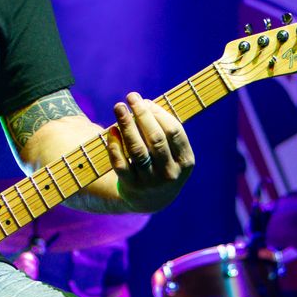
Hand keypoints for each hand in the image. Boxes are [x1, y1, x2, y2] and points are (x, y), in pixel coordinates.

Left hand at [106, 92, 193, 211]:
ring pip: (137, 150)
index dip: (158, 113)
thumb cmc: (162, 164)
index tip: (145, 101)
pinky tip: (111, 130)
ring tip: (118, 107)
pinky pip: (120, 163)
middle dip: (142, 115)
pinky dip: (114, 146)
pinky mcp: (131, 187)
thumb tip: (143, 103)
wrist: (151, 200)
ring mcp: (150, 182)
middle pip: (155, 139)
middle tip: (130, 97)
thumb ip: (163, 129)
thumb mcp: (173, 152)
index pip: (173, 131)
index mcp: (185, 161)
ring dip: (126, 125)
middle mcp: (169, 173)